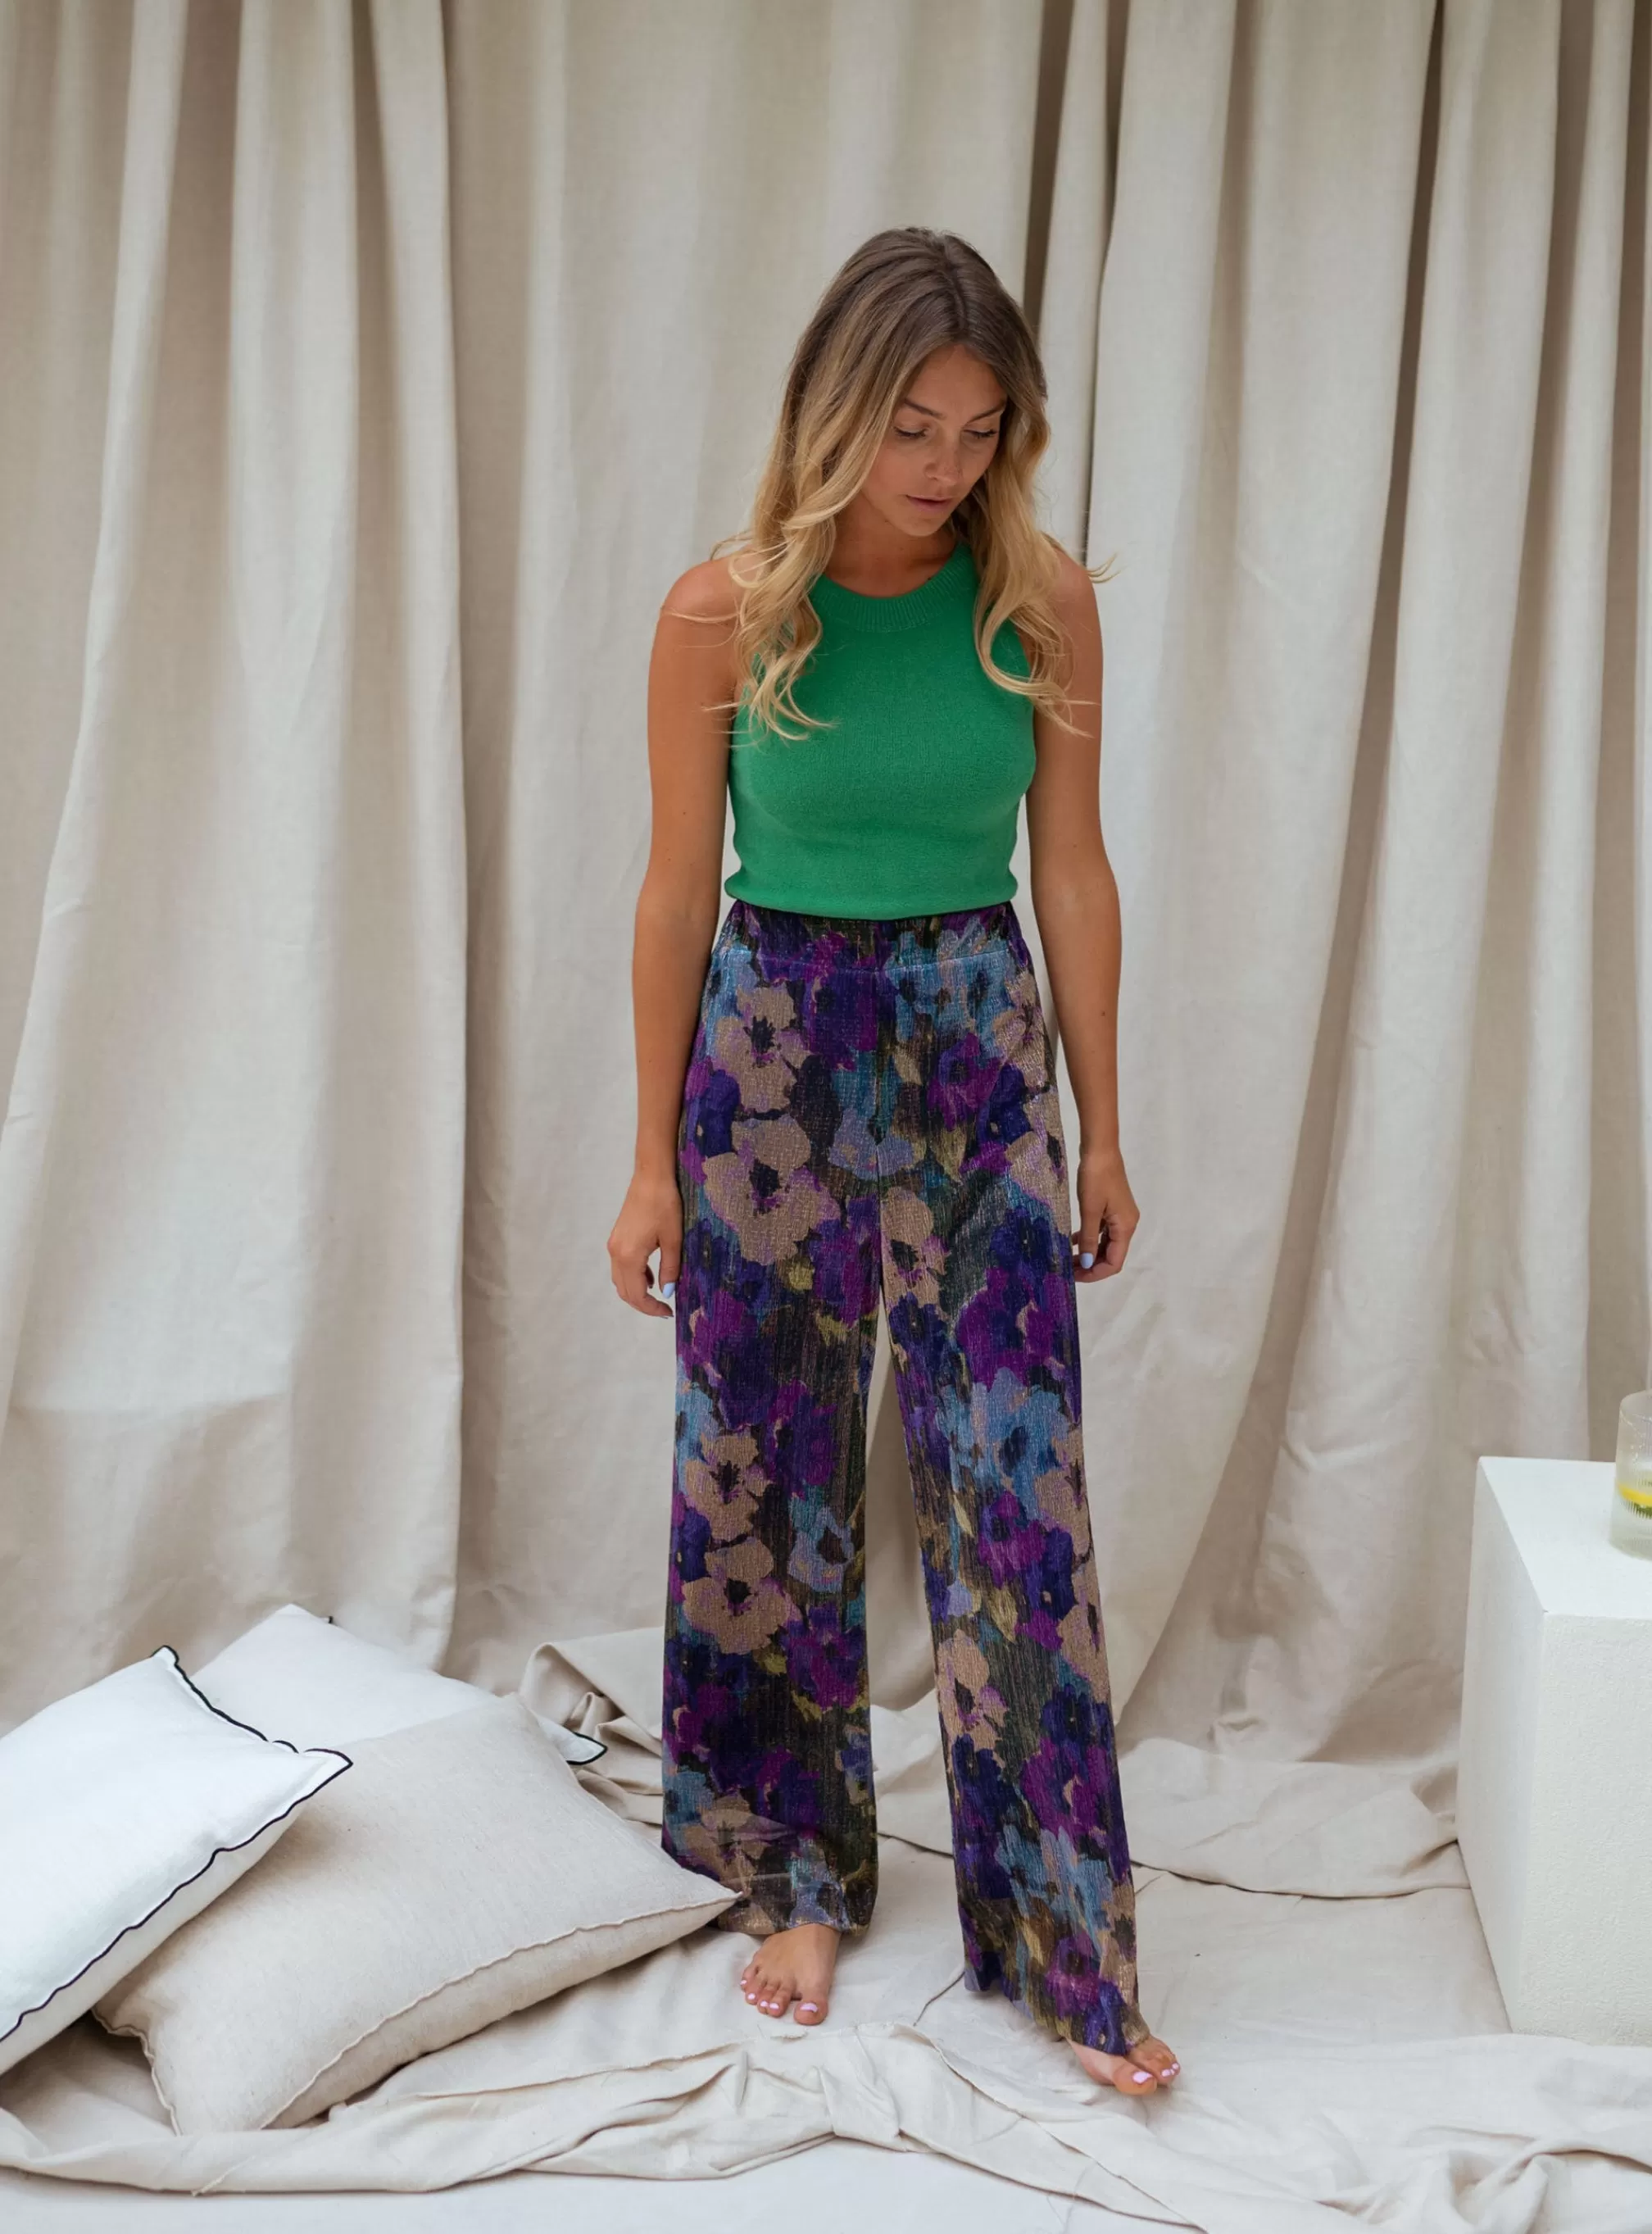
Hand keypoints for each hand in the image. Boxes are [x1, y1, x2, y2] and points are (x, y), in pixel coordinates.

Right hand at [608, 1168, 681, 1317]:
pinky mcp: (617, 1238)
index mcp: (629, 1256)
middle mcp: (616, 1253)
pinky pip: (620, 1267)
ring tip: (659, 1295)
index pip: (637, 1294)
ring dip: (637, 1291)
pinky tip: (650, 1276)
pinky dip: (633, 1277)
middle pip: (625, 1291)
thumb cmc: (665, 1205)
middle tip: (664, 1309)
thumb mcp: (673, 1240)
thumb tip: (667, 1293)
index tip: (668, 1313)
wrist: (651, 1177)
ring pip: (620, 1280)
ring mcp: (614, 1245)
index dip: (651, 1309)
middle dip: (643, 1304)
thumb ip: (670, 1269)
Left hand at [1073, 1142, 1137, 1281]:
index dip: (1095, 1273)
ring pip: (1106, 1244)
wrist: (1101, 1149)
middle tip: (1067, 1269)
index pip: (1114, 1262)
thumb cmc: (1095, 1178)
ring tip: (1068, 1259)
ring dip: (1090, 1253)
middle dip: (1091, 1265)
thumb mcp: (1089, 1210)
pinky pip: (1103, 1231)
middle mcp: (1127, 1224)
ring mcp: (1120, 1216)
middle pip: (1111, 1255)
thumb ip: (1090, 1238)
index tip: (1074, 1276)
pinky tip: (1073, 1241)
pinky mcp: (1112, 1208)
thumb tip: (1089, 1263)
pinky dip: (1090, 1238)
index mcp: (1125, 1227)